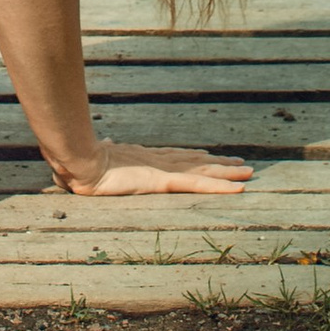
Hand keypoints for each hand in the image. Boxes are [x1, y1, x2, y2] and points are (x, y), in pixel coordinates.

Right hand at [54, 144, 254, 198]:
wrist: (80, 161)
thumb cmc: (83, 160)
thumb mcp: (100, 156)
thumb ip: (106, 151)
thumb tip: (105, 142)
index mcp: (144, 158)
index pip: (176, 157)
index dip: (196, 157)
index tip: (212, 155)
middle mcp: (159, 161)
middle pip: (197, 162)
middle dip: (220, 164)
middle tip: (242, 164)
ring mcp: (163, 170)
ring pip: (203, 171)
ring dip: (227, 173)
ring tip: (248, 172)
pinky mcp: (165, 180)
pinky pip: (199, 185)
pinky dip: (220, 187)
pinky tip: (238, 188)